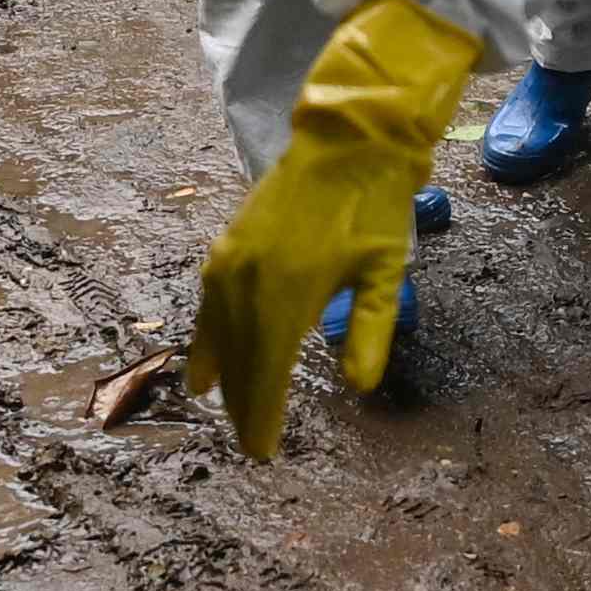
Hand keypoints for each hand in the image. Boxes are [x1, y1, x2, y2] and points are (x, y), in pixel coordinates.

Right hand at [193, 0, 482, 451]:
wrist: (348, 138)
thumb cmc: (375, 205)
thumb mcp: (384, 272)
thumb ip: (369, 331)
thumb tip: (359, 387)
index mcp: (289, 289)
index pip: (268, 370)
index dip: (263, 414)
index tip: (263, 452)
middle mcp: (249, 279)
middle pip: (241, 359)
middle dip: (245, 405)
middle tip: (252, 446)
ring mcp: (231, 260)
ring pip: (221, 334)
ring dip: (226, 376)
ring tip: (228, 412)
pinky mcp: (226, 246)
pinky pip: (210, 306)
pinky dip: (208, 339)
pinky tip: (206, 364)